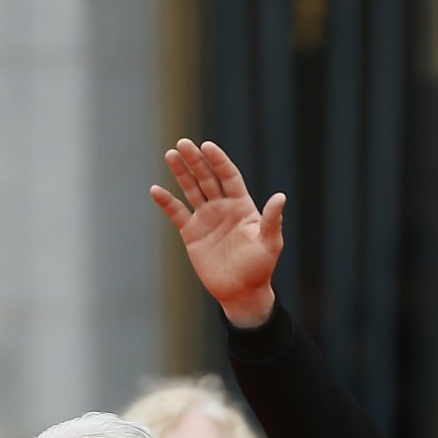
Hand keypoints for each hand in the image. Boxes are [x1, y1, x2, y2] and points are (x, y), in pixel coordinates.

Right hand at [151, 139, 283, 327]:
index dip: (218, 161)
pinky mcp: (192, 233)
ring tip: (171, 155)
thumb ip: (271, 220)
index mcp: (241, 205)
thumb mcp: (269, 244)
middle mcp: (222, 207)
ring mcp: (206, 218)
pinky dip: (166, 202)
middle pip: (207, 177)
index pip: (228, 176)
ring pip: (191, 189)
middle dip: (196, 160)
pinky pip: (177, 213)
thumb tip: (281, 196)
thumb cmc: (260, 269)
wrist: (242, 293)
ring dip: (181, 172)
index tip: (207, 146)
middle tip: (183, 143)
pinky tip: (156, 190)